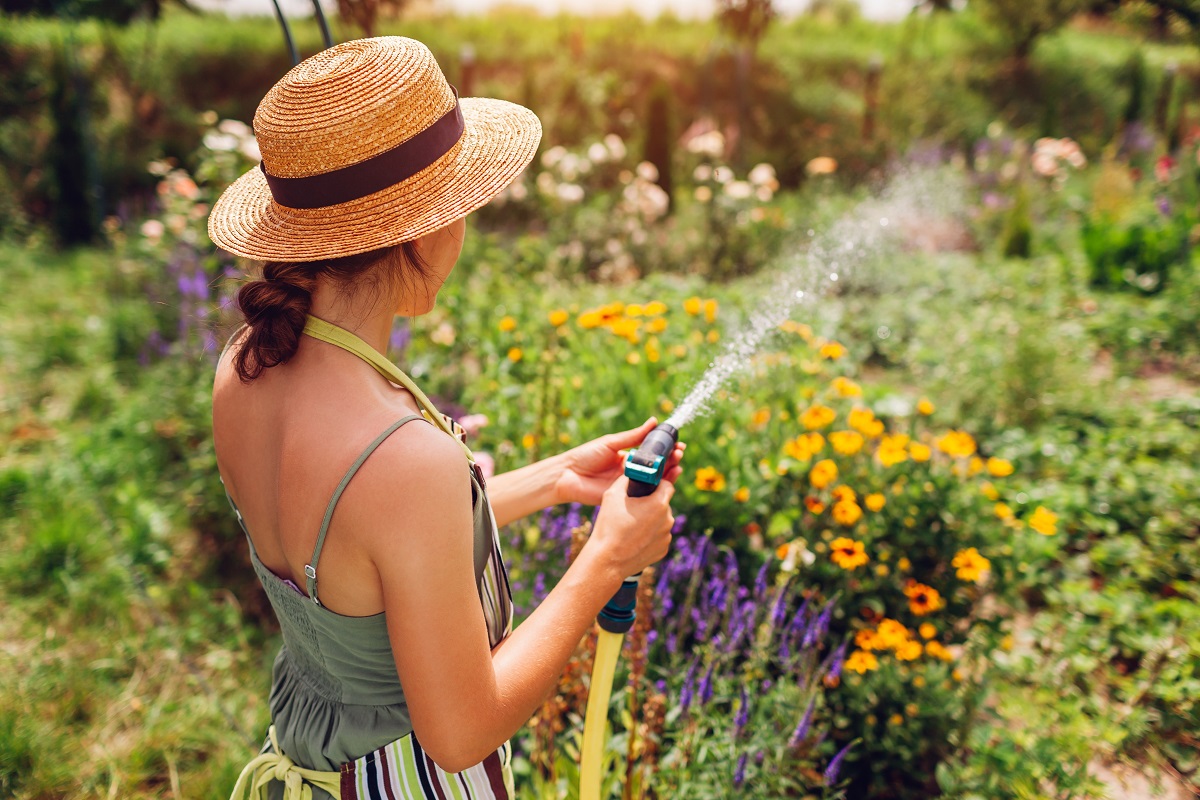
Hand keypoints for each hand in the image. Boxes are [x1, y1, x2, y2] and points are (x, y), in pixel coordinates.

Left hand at [554, 417, 685, 505]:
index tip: (678, 445)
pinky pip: (644, 494)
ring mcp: (630, 485)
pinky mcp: (626, 498)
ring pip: (654, 481)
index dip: (666, 450)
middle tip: (680, 454)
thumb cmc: (586, 456)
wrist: (568, 475)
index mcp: (629, 457)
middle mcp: (632, 471)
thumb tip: (654, 421)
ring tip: (678, 465)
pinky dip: (657, 489)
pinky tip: (667, 481)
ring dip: (668, 474)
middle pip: (657, 467)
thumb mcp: (612, 443)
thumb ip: (634, 436)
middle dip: (671, 461)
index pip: (653, 453)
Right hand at [591, 474, 675, 578]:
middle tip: (634, 508)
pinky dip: (650, 536)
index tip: (647, 487)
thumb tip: (631, 472)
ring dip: (651, 520)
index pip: (668, 485)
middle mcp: (668, 520)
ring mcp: (667, 536)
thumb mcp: (612, 495)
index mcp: (659, 504)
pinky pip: (659, 537)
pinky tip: (635, 538)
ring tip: (632, 526)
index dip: (657, 484)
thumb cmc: (609, 526)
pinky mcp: (663, 550)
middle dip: (652, 503)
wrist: (607, 560)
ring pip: (661, 521)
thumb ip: (625, 479)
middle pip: (663, 504)